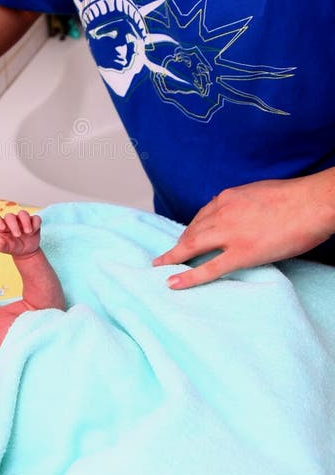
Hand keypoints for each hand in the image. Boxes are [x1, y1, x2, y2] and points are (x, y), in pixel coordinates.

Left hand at [0, 210, 41, 256]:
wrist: (25, 251)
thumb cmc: (12, 247)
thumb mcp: (4, 248)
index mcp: (1, 225)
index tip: (2, 229)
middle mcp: (11, 221)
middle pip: (10, 216)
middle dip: (13, 225)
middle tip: (17, 235)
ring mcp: (22, 220)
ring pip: (23, 213)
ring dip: (25, 222)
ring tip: (28, 232)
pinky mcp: (33, 221)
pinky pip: (36, 218)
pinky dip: (35, 223)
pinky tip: (34, 231)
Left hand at [153, 174, 334, 288]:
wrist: (311, 203)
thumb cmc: (294, 197)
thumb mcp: (259, 192)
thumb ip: (244, 203)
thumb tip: (241, 213)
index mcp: (228, 197)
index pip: (202, 215)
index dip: (192, 228)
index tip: (186, 236)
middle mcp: (222, 213)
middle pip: (192, 231)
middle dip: (178, 244)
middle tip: (166, 255)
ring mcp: (230, 234)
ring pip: (193, 247)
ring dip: (174, 257)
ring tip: (162, 266)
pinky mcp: (242, 254)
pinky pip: (209, 268)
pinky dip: (188, 276)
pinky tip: (173, 282)